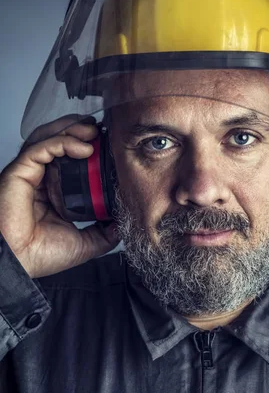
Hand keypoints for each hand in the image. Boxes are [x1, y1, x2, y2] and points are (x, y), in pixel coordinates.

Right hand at [0, 116, 119, 278]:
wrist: (20, 263)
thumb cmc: (40, 255)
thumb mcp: (86, 242)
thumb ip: (105, 232)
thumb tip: (125, 222)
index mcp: (53, 190)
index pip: (70, 157)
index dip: (89, 146)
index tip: (110, 145)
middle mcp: (40, 178)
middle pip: (58, 140)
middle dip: (80, 130)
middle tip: (103, 130)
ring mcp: (29, 173)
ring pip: (47, 136)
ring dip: (71, 129)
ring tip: (94, 131)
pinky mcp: (19, 171)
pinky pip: (40, 147)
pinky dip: (62, 142)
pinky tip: (83, 147)